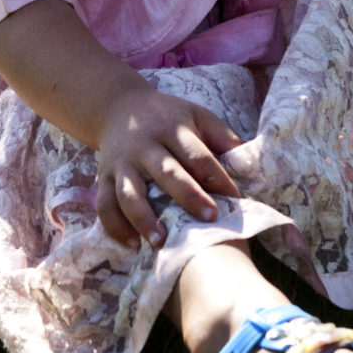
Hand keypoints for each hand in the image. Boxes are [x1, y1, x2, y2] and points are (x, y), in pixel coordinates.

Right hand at [94, 86, 243, 246]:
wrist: (117, 107)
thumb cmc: (167, 117)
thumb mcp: (196, 115)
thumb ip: (222, 137)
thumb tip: (251, 164)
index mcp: (171, 129)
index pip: (197, 154)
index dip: (217, 177)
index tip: (235, 200)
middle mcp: (144, 146)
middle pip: (167, 172)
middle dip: (188, 197)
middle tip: (209, 219)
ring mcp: (121, 164)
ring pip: (129, 193)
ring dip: (144, 219)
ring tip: (161, 242)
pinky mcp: (102, 177)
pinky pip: (104, 205)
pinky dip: (115, 226)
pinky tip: (132, 244)